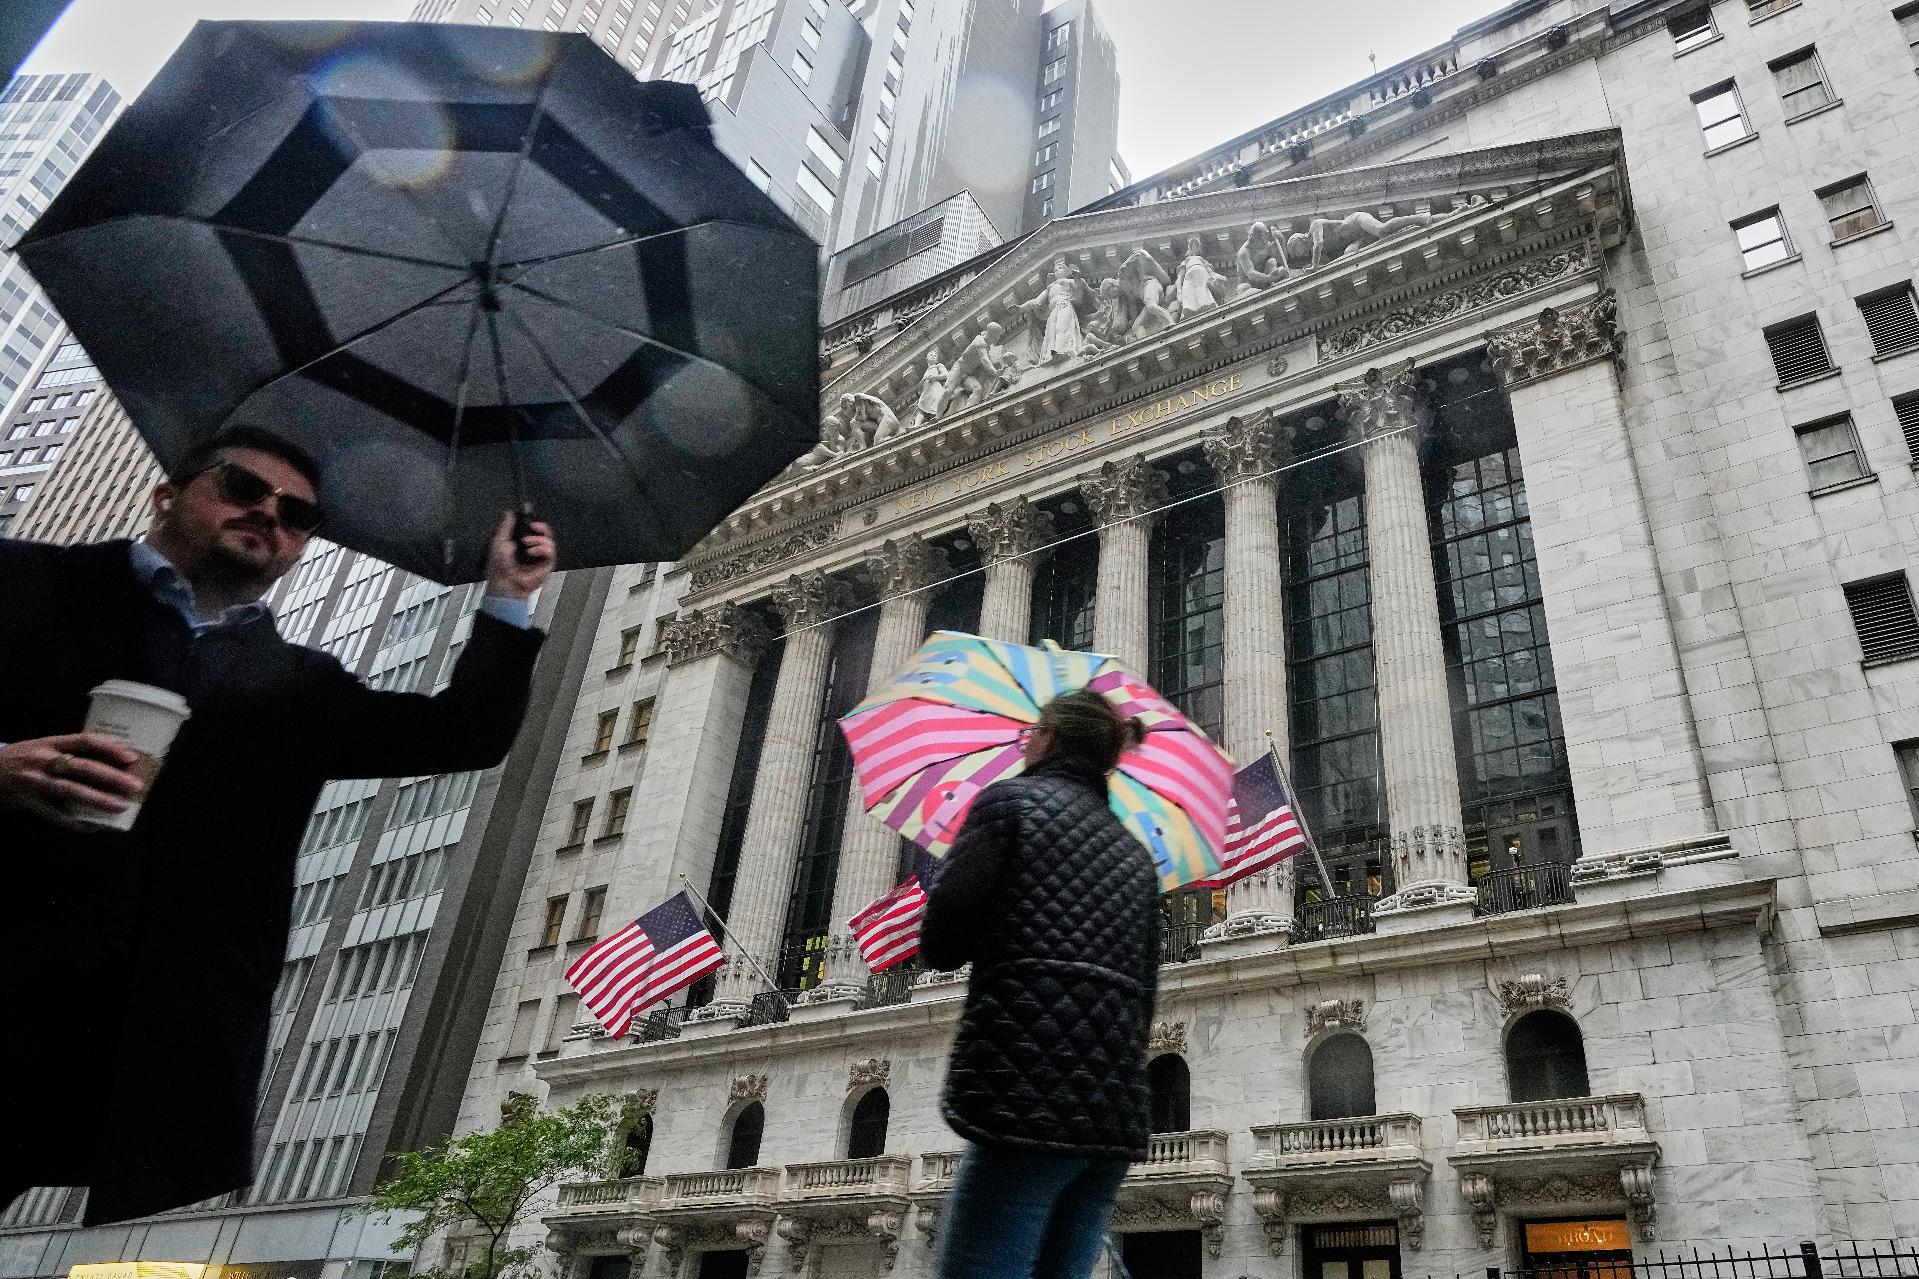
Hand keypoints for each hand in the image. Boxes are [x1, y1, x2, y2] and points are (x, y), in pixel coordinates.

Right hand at [0, 733, 144, 831]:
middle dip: (111, 777)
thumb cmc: (22, 758)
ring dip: (99, 799)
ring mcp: (35, 782)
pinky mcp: (28, 802)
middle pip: (82, 767)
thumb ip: (69, 750)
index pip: (85, 741)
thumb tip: (110, 759)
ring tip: (120, 806)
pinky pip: (55, 815)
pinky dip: (75, 822)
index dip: (110, 747)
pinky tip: (92, 827)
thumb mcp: (42, 746)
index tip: (131, 756)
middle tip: (135, 785)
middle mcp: (43, 761)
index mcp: (50, 743)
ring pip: (71, 791)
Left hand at [484, 509, 554, 599]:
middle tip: (534, 526)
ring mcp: (540, 556)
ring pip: (549, 540)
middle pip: (544, 532)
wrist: (505, 583)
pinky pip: (551, 551)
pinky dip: (542, 549)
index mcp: (520, 542)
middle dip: (540, 526)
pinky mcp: (547, 564)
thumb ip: (505, 526)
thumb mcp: (498, 541)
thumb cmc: (498, 566)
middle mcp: (532, 548)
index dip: (532, 520)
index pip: (531, 528)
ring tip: (527, 543)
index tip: (529, 512)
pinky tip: (532, 552)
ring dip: (539, 539)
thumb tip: (509, 512)